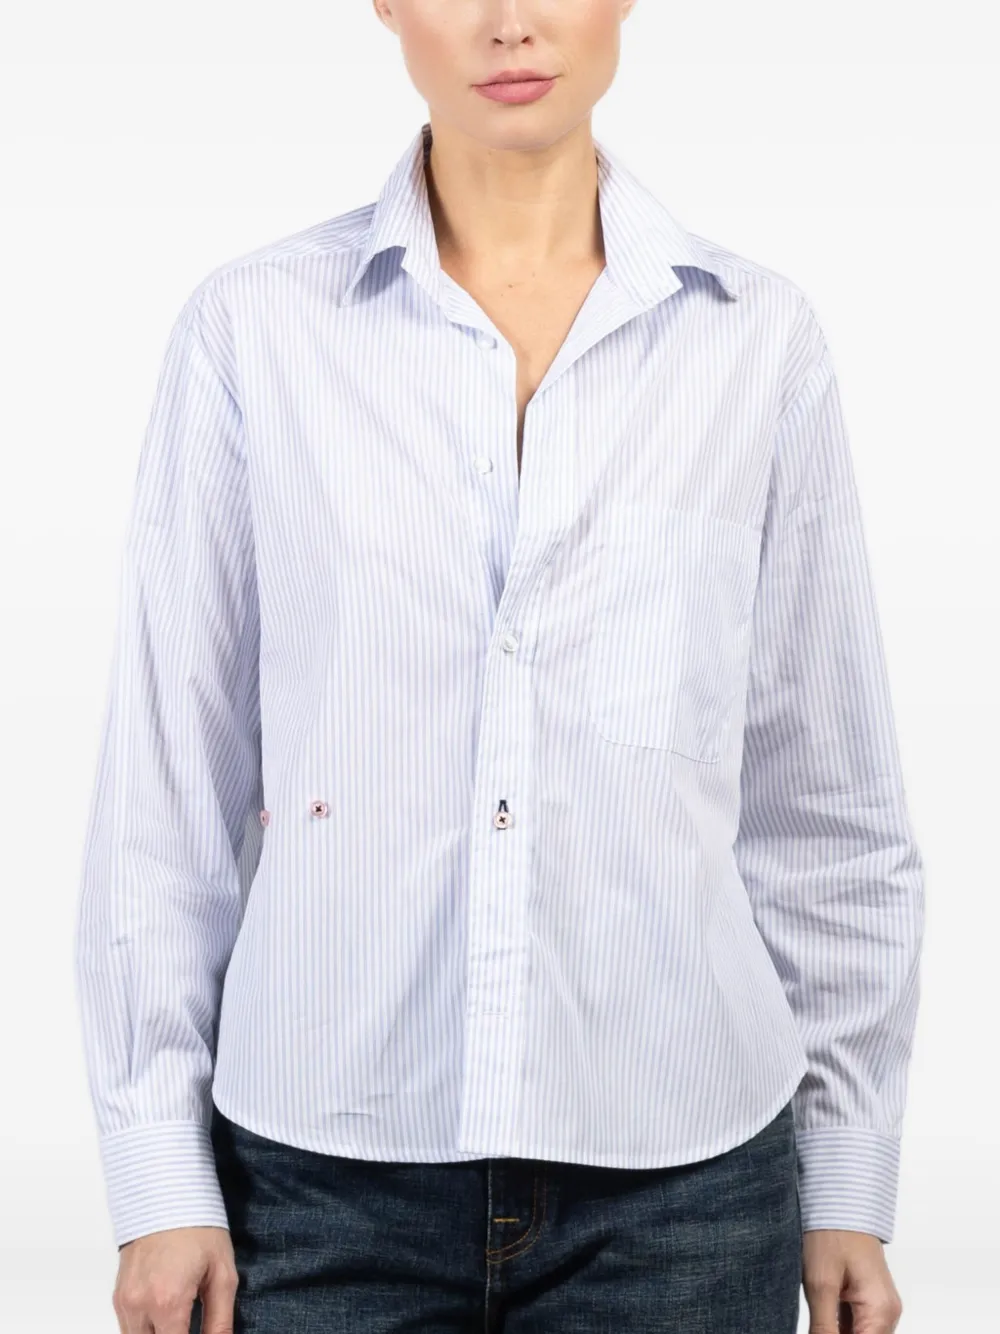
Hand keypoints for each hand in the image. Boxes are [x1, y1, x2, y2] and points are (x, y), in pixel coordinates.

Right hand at [113, 1225, 237, 1333]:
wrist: (166, 1195)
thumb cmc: (198, 1228)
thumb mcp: (222, 1274)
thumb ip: (220, 1321)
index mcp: (168, 1302)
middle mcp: (140, 1306)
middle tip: (190, 1325)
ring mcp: (125, 1302)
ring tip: (180, 1322)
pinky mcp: (118, 1295)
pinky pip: (128, 1328)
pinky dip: (145, 1330)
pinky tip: (165, 1316)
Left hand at [802, 1229, 902, 1332]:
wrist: (837, 1200)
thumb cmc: (831, 1232)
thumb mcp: (819, 1284)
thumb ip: (823, 1328)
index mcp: (880, 1311)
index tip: (818, 1331)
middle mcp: (887, 1312)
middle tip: (817, 1322)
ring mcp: (880, 1305)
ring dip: (837, 1331)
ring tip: (820, 1313)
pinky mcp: (869, 1298)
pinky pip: (857, 1325)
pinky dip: (839, 1326)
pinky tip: (822, 1316)